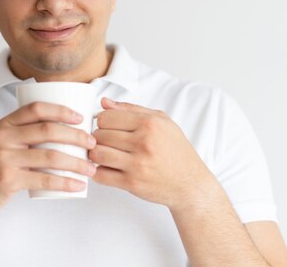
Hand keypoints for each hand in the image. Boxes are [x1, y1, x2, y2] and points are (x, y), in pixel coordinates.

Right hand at [0, 102, 96, 224]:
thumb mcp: (1, 144)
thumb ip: (22, 134)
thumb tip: (61, 130)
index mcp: (5, 124)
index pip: (36, 108)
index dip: (61, 110)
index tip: (80, 118)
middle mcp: (4, 137)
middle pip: (48, 130)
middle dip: (76, 136)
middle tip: (93, 143)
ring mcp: (5, 158)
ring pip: (50, 155)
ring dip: (77, 162)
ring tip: (91, 168)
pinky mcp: (8, 179)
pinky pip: (44, 179)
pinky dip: (65, 182)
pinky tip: (77, 185)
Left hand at [89, 98, 217, 210]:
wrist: (191, 183)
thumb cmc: (176, 151)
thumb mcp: (162, 121)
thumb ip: (131, 109)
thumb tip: (104, 103)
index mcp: (149, 124)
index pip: (106, 117)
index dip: (102, 122)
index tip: (106, 127)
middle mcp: (143, 142)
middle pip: (99, 135)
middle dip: (98, 138)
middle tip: (105, 142)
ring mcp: (137, 164)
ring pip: (97, 153)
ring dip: (95, 154)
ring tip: (103, 154)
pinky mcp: (132, 183)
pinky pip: (101, 175)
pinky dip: (97, 172)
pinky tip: (106, 168)